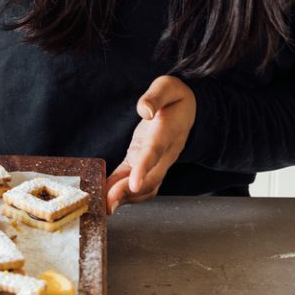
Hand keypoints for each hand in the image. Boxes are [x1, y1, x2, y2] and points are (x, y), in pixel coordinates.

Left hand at [106, 75, 196, 213]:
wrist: (190, 111)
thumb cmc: (175, 98)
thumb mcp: (167, 87)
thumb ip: (155, 96)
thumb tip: (144, 110)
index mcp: (168, 131)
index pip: (156, 151)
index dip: (145, 168)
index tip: (134, 184)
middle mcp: (165, 152)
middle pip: (150, 177)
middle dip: (129, 192)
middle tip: (109, 203)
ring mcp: (157, 162)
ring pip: (145, 186)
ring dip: (125, 198)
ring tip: (104, 207)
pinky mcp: (145, 164)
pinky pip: (136, 182)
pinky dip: (121, 193)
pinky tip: (105, 198)